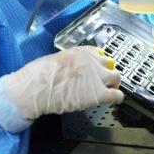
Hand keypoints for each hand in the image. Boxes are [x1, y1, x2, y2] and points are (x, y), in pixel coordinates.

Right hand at [1, 46, 123, 120]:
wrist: (36, 88)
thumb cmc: (39, 75)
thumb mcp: (56, 59)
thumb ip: (70, 61)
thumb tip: (72, 68)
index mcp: (81, 52)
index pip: (98, 54)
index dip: (98, 63)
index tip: (96, 69)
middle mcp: (92, 61)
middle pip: (109, 64)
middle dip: (107, 72)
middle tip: (103, 81)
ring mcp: (97, 77)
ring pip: (116, 78)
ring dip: (113, 84)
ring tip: (109, 91)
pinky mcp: (98, 93)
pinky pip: (116, 95)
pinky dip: (117, 98)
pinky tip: (114, 101)